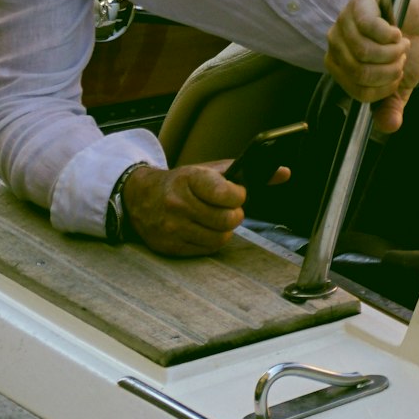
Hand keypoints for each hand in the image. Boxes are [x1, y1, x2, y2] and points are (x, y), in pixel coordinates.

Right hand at [122, 162, 246, 255]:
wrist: (139, 197)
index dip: (239, 195)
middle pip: (227, 220)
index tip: (237, 193)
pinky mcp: (170, 246)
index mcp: (188, 179)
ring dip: (225, 230)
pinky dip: (212, 240)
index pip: (226, 193)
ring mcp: (173, 227)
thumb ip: (235, 171)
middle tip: (231, 210)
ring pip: (219, 238)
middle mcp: (178, 203)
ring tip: (218, 220)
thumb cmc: (180, 183)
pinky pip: (206, 249)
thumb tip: (278, 173)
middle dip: (235, 215)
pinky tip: (205, 229)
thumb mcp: (202, 169)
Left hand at [324, 0, 418, 133]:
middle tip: (401, 58)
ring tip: (402, 45)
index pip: (358, 91)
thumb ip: (392, 104)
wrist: (418, 12)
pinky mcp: (359, 3)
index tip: (397, 75)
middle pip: (359, 72)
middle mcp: (336, 43)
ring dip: (393, 53)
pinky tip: (398, 32)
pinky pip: (371, 28)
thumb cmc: (405, 46)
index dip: (384, 88)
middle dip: (390, 70)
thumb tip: (389, 126)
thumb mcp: (402, 81)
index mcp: (340, 65)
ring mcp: (344, 21)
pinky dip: (391, 36)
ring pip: (363, 52)